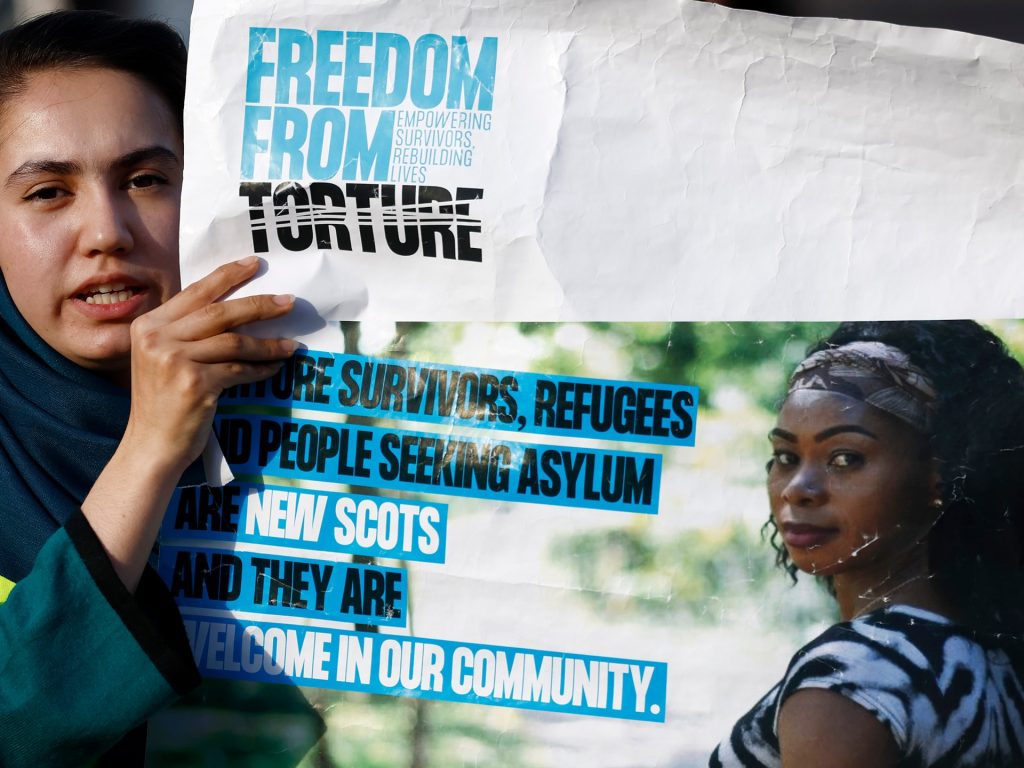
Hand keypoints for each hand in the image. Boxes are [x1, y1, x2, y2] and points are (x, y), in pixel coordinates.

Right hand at [82, 256, 294, 590]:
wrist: (151, 446)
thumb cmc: (163, 402)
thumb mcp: (163, 358)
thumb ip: (188, 332)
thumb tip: (239, 309)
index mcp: (148, 325)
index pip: (196, 293)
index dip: (228, 276)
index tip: (255, 264)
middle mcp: (157, 338)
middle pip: (220, 312)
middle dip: (259, 305)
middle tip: (289, 301)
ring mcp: (175, 360)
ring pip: (235, 342)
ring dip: (268, 344)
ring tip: (290, 345)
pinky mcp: (195, 384)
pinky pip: (239, 370)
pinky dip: (260, 369)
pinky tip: (274, 369)